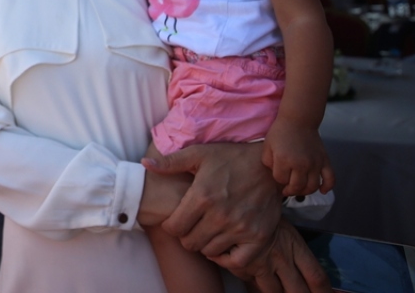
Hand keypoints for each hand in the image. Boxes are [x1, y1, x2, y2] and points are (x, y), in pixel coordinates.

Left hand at [144, 142, 280, 263]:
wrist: (269, 167)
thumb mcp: (199, 154)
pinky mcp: (258, 237)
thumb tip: (144, 164)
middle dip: (186, 235)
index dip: (171, 226)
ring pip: (210, 252)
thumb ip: (171, 162)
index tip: (176, 220)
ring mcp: (240, 228)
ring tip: (207, 231)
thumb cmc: (231, 158)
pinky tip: (224, 245)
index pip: (174, 228)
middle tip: (192, 226)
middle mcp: (220, 215)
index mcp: (203, 196)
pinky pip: (237, 261)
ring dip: (205, 244)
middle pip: (190, 243)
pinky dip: (227, 258)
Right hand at [210, 219, 330, 292]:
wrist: (235, 197)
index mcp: (295, 246)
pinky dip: (252, 282)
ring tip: (278, 289)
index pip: (317, 276)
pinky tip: (252, 277)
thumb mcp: (283, 225)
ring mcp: (261, 263)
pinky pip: (250, 282)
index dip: (324, 291)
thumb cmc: (261, 207)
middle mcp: (281, 258)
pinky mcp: (241, 266)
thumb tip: (303, 269)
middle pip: (298, 291)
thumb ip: (292, 247)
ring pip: (273, 291)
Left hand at [263, 121, 334, 195]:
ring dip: (305, 192)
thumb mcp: (267, 147)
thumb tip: (277, 176)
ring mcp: (315, 163)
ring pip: (312, 186)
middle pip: (297, 187)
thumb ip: (268, 163)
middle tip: (287, 189)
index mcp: (284, 160)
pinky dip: (327, 187)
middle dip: (290, 190)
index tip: (278, 173)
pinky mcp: (324, 161)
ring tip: (300, 189)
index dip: (278, 179)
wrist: (298, 120)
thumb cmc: (280, 133)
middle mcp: (301, 164)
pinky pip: (330, 178)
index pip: (281, 180)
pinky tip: (322, 191)